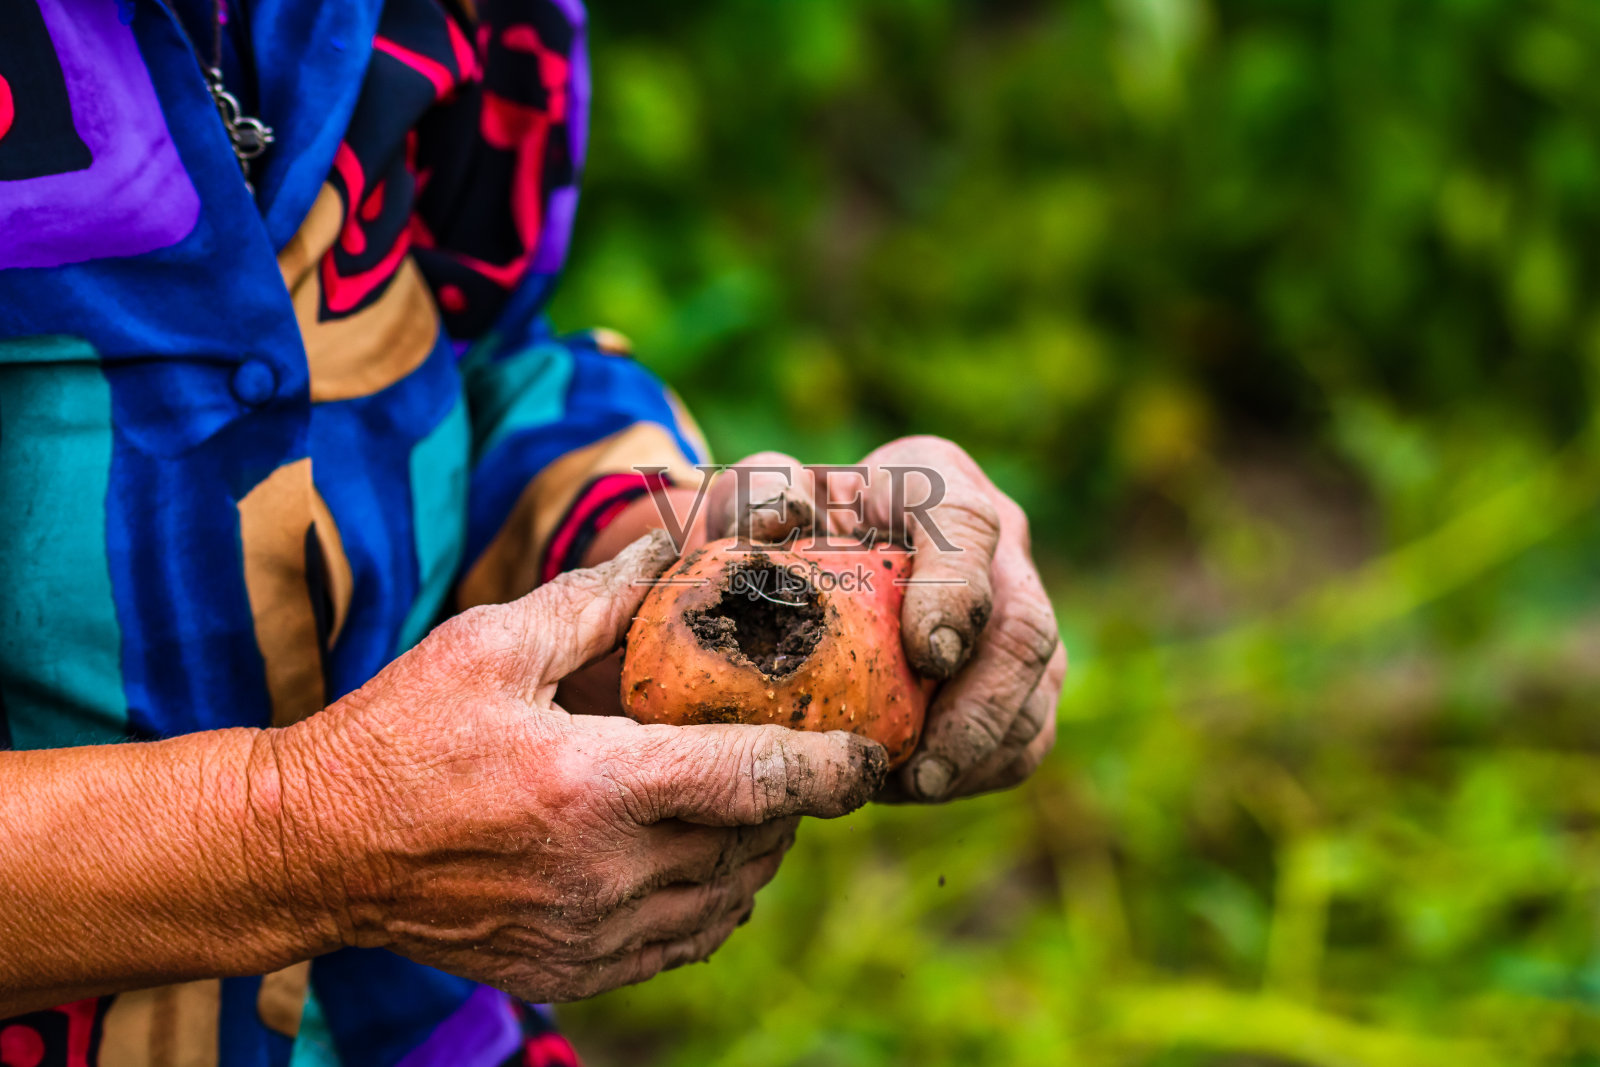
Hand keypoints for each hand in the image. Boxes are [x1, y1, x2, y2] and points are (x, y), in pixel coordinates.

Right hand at [271, 531, 887, 1001]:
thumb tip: (668, 551)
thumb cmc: (396, 736)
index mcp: (593, 784)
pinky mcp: (572, 966)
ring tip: (749, 801)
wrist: (313, 850)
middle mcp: (605, 871)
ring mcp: (590, 931)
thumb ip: (595, 601)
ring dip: (756, 851)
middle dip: (791, 800)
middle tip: (793, 752)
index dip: (829, 767)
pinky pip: (683, 942)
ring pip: (728, 897)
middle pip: (754, 842)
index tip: (868, 753)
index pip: (754, 780)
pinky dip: (713, 902)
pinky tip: (703, 861)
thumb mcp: (489, 645)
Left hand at [705, 438, 1062, 802]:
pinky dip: (983, 767)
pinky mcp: (1018, 668)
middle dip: (981, 707)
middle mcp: (993, 540)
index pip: (966, 522)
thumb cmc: (777, 526)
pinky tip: (920, 786)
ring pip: (1037, 684)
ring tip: (913, 785)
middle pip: (1023, 624)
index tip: (927, 656)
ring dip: (982, 749)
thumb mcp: (755, 497)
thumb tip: (777, 520)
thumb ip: (760, 493)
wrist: (803, 553)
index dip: (958, 591)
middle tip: (921, 767)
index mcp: (932, 479)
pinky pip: (1026, 728)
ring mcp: (1016, 603)